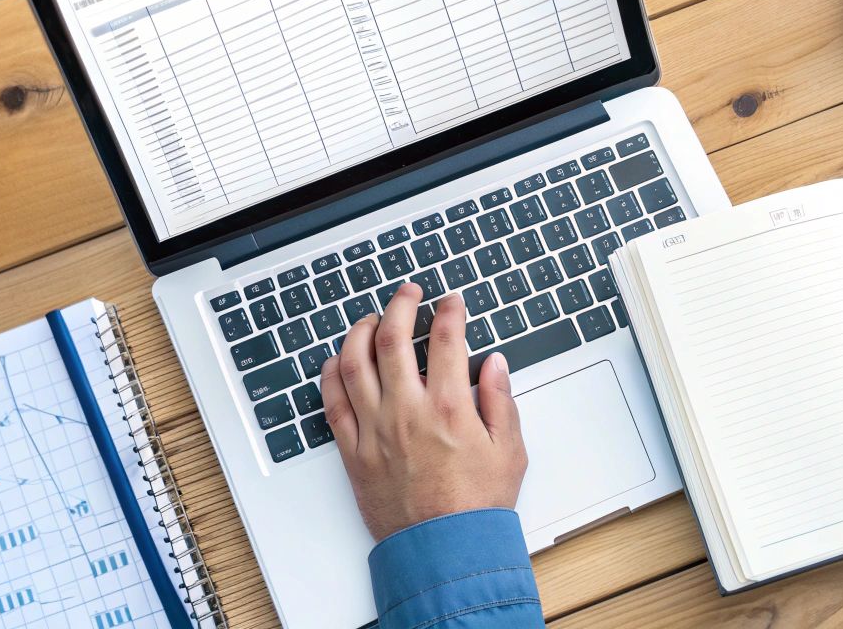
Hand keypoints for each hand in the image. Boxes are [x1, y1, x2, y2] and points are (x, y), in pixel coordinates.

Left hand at [322, 283, 526, 540]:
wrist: (444, 550)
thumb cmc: (476, 505)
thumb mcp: (510, 450)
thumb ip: (501, 400)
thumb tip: (493, 364)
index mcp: (449, 407)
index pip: (446, 338)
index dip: (449, 310)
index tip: (451, 301)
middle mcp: (407, 411)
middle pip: (392, 337)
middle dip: (401, 304)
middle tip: (409, 293)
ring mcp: (374, 429)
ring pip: (354, 362)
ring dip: (360, 330)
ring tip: (371, 319)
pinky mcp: (354, 450)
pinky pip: (332, 402)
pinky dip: (332, 373)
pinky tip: (340, 359)